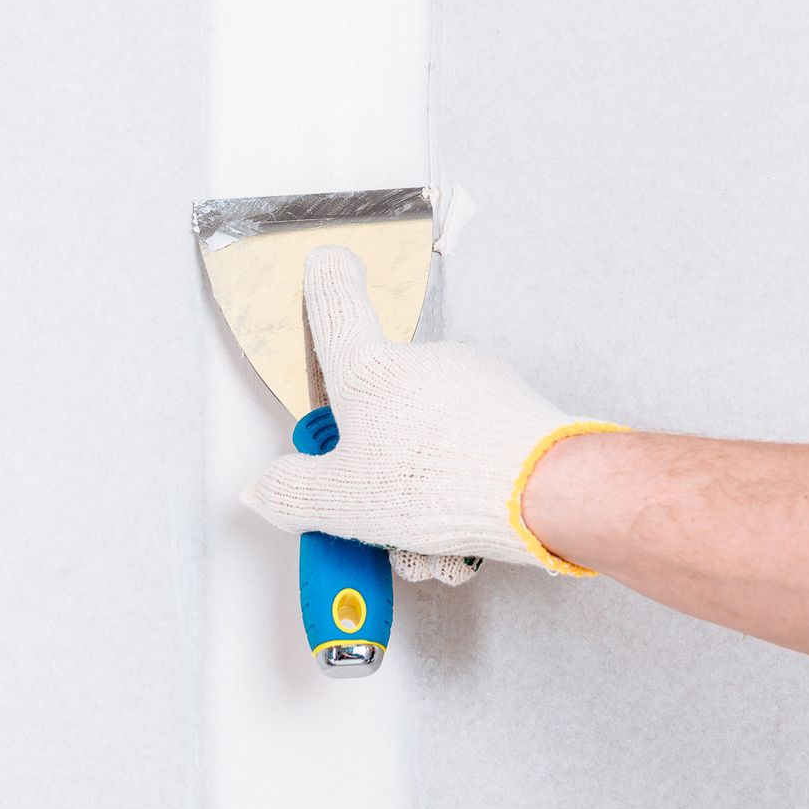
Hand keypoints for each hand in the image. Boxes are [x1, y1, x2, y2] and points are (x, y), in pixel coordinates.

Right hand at [240, 246, 620, 578]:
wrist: (543, 493)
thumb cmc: (440, 480)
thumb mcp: (341, 501)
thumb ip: (293, 493)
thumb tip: (266, 489)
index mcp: (370, 372)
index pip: (338, 310)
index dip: (326, 285)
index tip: (326, 262)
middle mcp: (423, 364)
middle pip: (382, 403)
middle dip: (375, 463)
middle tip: (372, 510)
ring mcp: (474, 383)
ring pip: (429, 439)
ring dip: (420, 497)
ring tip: (427, 546)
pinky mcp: (513, 412)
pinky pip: (470, 453)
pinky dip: (460, 497)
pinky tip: (461, 543)